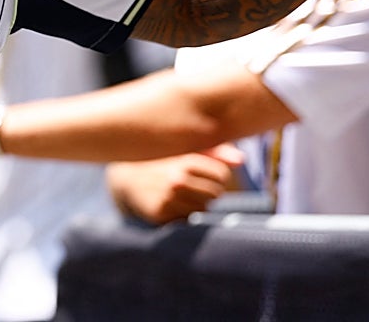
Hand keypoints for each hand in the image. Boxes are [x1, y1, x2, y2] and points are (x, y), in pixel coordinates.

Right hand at [106, 143, 244, 224]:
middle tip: (195, 185)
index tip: (206, 173)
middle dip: (209, 190)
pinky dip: (183, 214)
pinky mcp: (160, 214)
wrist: (127, 176)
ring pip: (203, 209)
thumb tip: (241, 160)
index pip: (221, 175)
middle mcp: (177, 180)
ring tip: (183, 193)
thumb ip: (217, 152)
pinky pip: (186, 219)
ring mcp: (168, 199)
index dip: (217, 176)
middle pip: (215, 194)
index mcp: (187, 160)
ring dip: (197, 203)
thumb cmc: (164, 159)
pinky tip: (173, 203)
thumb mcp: (187, 149)